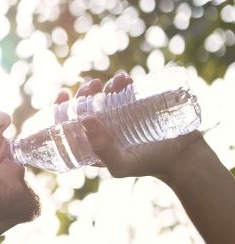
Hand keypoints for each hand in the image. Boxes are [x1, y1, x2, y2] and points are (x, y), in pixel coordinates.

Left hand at [54, 73, 205, 180]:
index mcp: (91, 143)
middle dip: (84, 93)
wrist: (183, 158)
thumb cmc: (147, 165)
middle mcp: (103, 129)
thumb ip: (101, 149)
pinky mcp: (138, 107)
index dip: (60, 109)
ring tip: (114, 81)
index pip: (68, 125)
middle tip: (92, 85)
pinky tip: (124, 79)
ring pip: (104, 96)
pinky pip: (125, 91)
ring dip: (104, 85)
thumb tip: (84, 120)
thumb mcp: (120, 165)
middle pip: (85, 107)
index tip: (63, 94)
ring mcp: (120, 117)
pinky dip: (122, 82)